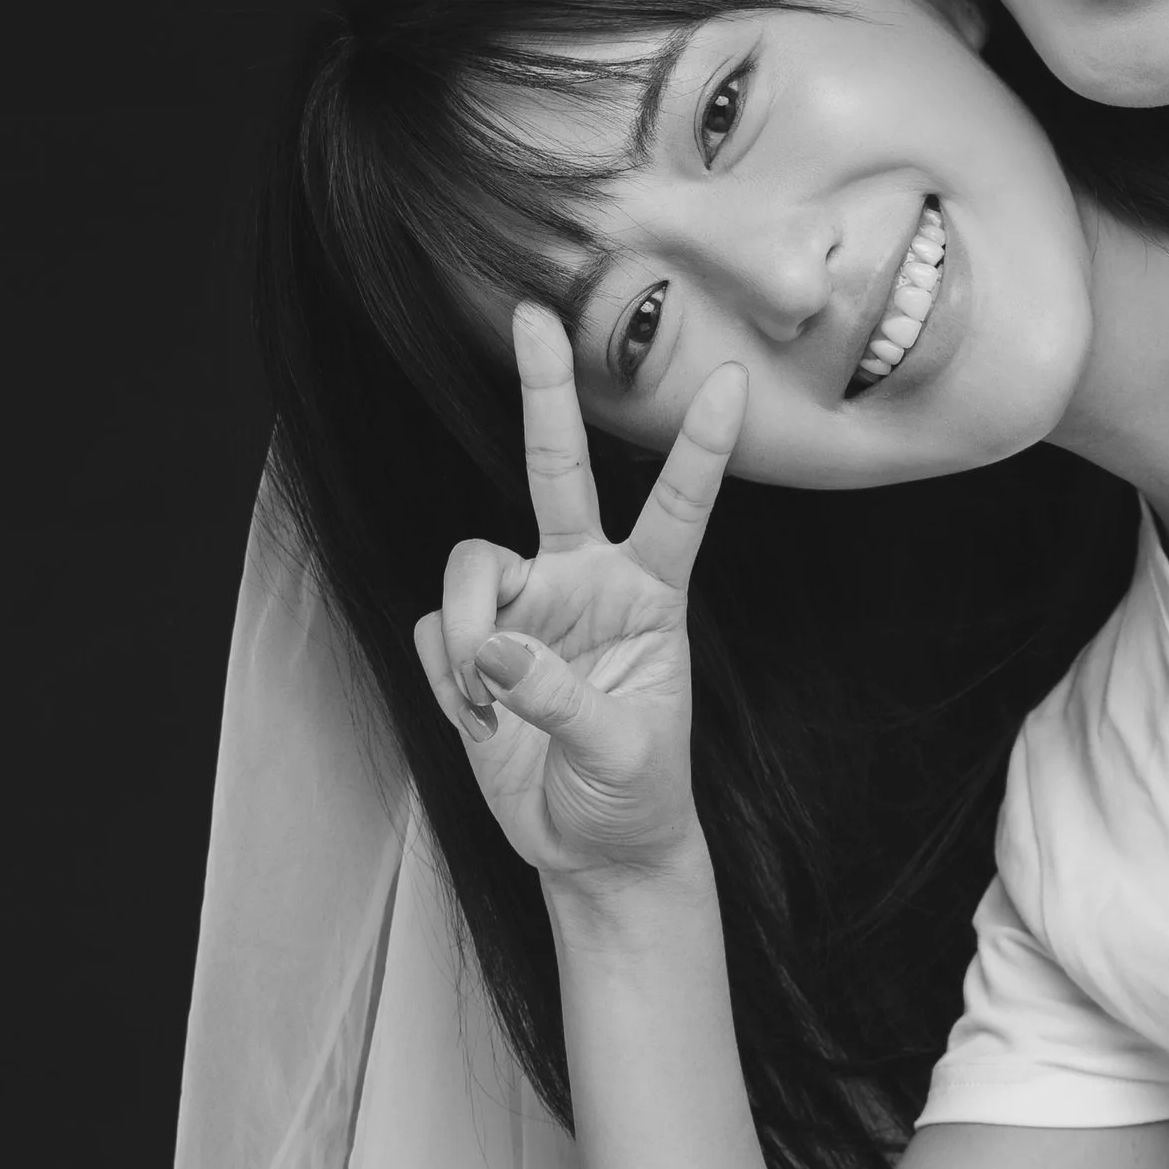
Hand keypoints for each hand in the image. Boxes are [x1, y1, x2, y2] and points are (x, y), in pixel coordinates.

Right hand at [414, 301, 744, 888]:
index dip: (701, 448)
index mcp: (648, 597)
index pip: (678, 508)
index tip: (733, 382)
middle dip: (544, 392)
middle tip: (533, 316)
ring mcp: (523, 610)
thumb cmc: (633, 793)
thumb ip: (563, 699)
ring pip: (471, 566)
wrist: (592, 851)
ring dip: (469, 629)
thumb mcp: (624, 753)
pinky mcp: (470, 647)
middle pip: (556, 469)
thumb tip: (496, 651)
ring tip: (488, 701)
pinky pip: (436, 633)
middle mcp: (583, 582)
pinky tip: (480, 723)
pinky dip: (450, 679)